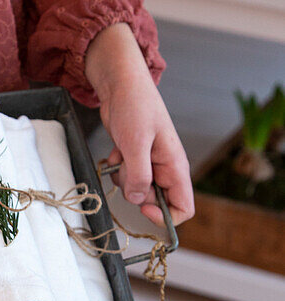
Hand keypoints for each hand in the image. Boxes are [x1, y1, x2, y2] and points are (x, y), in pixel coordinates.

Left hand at [84, 24, 194, 227]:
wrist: (120, 85)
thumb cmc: (135, 106)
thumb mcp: (136, 143)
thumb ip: (139, 175)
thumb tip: (138, 200)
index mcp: (175, 166)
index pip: (184, 207)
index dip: (166, 216)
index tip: (145, 208)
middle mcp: (165, 168)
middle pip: (155, 201)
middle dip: (137, 192)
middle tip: (127, 171)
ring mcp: (149, 164)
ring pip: (137, 190)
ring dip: (124, 178)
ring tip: (121, 155)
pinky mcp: (133, 158)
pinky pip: (125, 176)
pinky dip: (116, 168)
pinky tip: (115, 152)